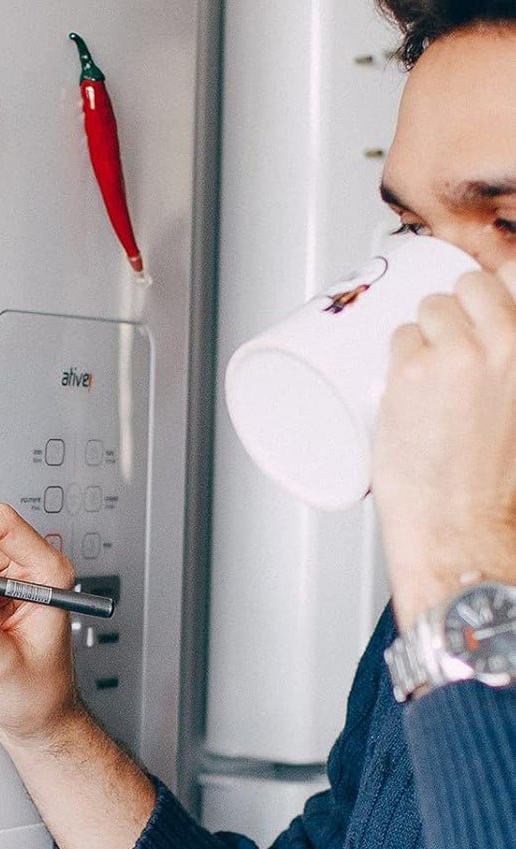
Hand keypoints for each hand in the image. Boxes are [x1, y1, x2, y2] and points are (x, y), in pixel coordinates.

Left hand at [372, 260, 515, 626]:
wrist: (461, 524)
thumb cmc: (490, 482)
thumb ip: (506, 369)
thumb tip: (488, 348)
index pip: (514, 273)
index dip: (489, 290)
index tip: (477, 301)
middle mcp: (506, 341)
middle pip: (468, 286)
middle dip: (453, 311)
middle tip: (445, 351)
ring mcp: (456, 353)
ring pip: (427, 308)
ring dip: (420, 334)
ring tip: (424, 380)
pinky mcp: (413, 370)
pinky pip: (396, 339)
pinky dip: (396, 359)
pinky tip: (404, 389)